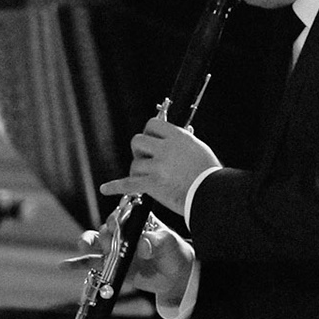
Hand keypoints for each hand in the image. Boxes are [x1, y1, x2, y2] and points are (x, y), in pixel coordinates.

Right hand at [68, 211, 195, 311]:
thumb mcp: (167, 243)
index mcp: (137, 220)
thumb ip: (155, 242)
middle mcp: (122, 231)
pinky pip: (91, 263)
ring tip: (84, 246)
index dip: (117, 217)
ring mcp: (115, 248)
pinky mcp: (110, 265)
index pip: (122, 214)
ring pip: (95, 241)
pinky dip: (77, 264)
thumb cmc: (173, 252)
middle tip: (110, 243)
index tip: (116, 223)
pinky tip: (64, 264)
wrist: (174, 274)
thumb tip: (143, 245)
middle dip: (105, 235)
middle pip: (106, 228)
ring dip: (87, 242)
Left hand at [98, 115, 219, 215]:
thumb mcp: (197, 148)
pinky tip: (105, 188)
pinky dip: (115, 186)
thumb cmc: (208, 173)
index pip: (152, 124)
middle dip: (140, 151)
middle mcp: (165, 149)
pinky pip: (128, 184)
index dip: (149, 133)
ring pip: (134, 164)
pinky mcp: (152, 185)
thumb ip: (179, 141)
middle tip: (148, 161)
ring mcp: (157, 167)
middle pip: (137, 141)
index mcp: (177, 137)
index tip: (152, 141)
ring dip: (139, 172)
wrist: (213, 194)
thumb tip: (168, 137)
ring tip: (150, 179)